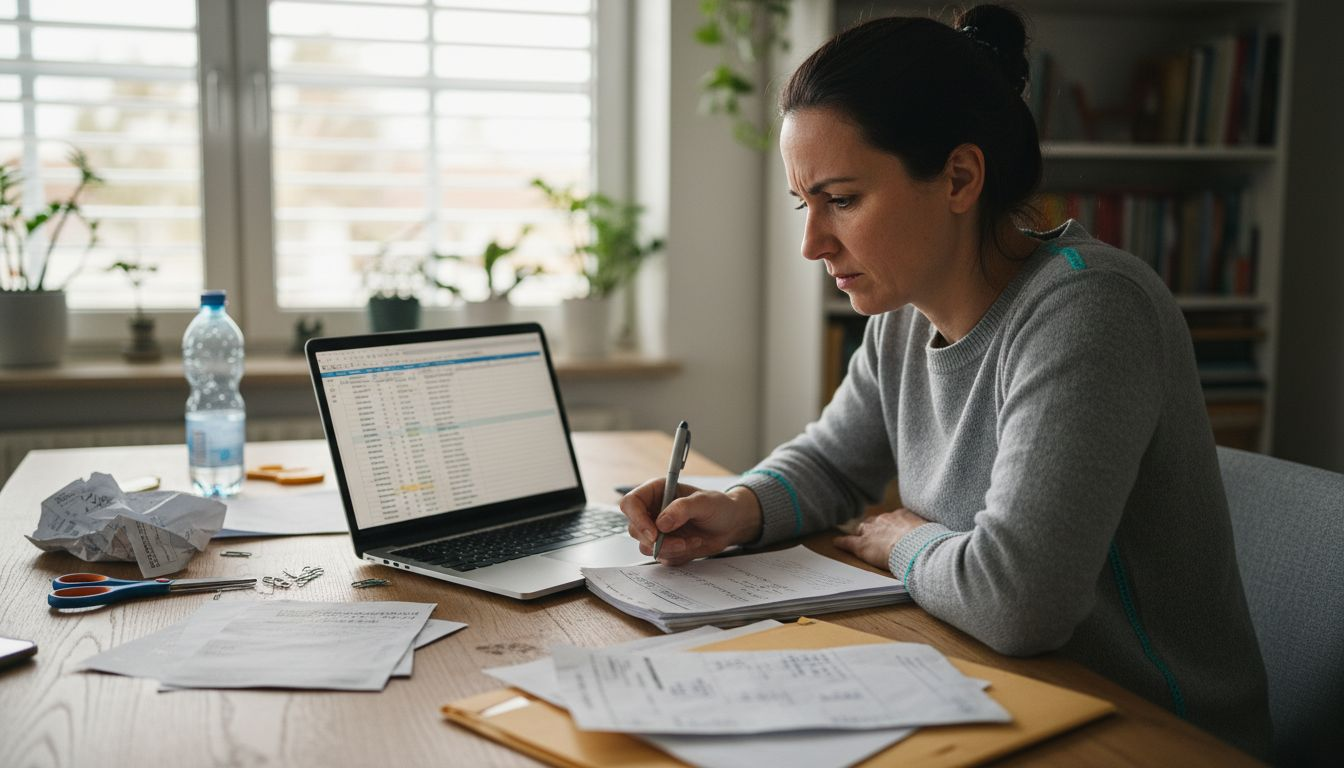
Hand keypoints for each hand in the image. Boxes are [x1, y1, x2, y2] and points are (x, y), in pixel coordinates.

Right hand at [619, 479, 762, 565]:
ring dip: (670, 549)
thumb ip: (682, 508)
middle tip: (680, 543)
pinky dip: (678, 555)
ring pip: (646, 546)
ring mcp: (657, 530)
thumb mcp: (704, 502)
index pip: (631, 503)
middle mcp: (652, 511)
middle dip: (657, 541)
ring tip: (692, 541)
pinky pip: (661, 557)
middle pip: (634, 529)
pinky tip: (693, 544)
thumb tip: (661, 523)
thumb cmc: (718, 506)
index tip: (654, 533)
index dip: (637, 519)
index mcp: (656, 492)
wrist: (730, 524)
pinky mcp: (665, 546)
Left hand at [834, 507, 930, 570]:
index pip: (893, 518)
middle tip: (875, 535)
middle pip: (875, 521)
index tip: (893, 529)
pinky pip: (848, 542)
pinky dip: (842, 543)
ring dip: (862, 534)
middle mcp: (885, 519)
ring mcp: (872, 531)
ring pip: (862, 529)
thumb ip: (929, 532)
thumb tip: (937, 536)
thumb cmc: (930, 542)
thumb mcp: (932, 531)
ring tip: (859, 538)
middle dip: (874, 527)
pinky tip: (836, 543)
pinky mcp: (863, 545)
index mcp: (902, 515)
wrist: (918, 548)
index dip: (891, 525)